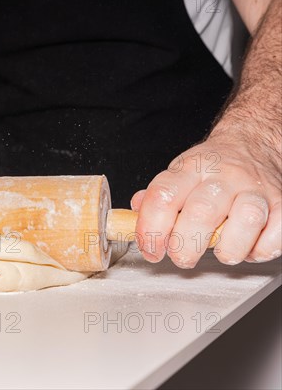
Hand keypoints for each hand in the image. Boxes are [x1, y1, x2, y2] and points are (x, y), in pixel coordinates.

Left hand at [131, 131, 280, 267]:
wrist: (253, 144)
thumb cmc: (211, 168)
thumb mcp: (178, 174)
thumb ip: (156, 198)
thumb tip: (134, 216)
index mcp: (190, 169)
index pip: (162, 197)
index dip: (150, 230)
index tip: (150, 250)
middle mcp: (223, 177)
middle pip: (201, 214)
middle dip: (185, 247)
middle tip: (182, 257)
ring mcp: (255, 189)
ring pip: (245, 221)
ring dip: (228, 249)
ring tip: (221, 250)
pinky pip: (275, 235)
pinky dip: (260, 250)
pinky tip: (249, 246)